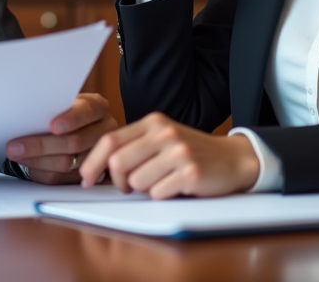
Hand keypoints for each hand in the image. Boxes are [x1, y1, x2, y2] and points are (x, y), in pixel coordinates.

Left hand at [5, 93, 117, 184]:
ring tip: (15, 154)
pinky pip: (63, 179)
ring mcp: (99, 155)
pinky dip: (42, 172)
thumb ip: (53, 107)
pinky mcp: (88, 176)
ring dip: (37, 161)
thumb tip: (27, 117)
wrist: (72, 129)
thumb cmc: (62, 112)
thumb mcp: (62, 103)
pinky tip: (27, 165)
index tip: (53, 125)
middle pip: (76, 141)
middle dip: (42, 145)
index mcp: (98, 107)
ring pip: (68, 164)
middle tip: (15, 146)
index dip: (71, 119)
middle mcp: (104, 130)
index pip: (87, 111)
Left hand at [79, 112, 258, 198]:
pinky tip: (176, 187)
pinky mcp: (190, 171)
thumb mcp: (162, 139)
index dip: (93, 161)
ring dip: (143, 189)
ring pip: (137, 181)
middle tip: (128, 187)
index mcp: (153, 123)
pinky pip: (158, 193)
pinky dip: (162, 195)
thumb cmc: (191, 152)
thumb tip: (97, 168)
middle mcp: (164, 133)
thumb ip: (134, 146)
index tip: (86, 178)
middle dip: (117, 182)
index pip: (110, 140)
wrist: (233, 159)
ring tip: (161, 182)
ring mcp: (178, 151)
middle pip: (118, 162)